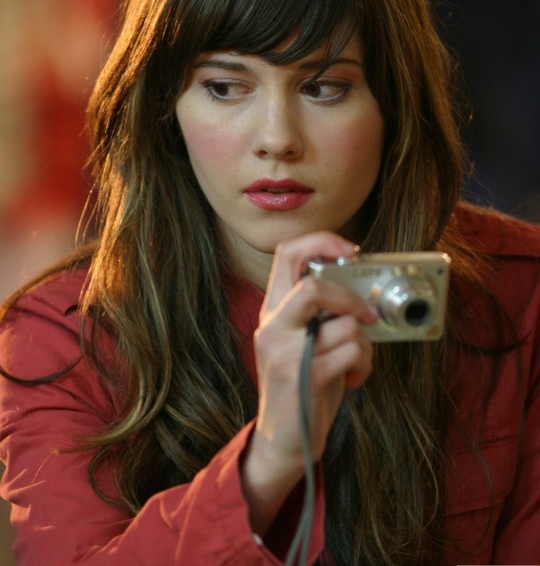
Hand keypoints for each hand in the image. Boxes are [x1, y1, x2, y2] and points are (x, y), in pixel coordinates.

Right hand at [241, 231, 377, 534]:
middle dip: (350, 297)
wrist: (282, 441)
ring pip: (343, 324)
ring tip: (357, 359)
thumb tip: (360, 291)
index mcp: (272, 310)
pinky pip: (351, 353)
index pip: (287, 254)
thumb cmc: (299, 385)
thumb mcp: (300, 341)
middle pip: (312, 286)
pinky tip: (354, 378)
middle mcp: (273, 326)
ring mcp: (287, 352)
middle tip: (365, 312)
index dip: (321, 242)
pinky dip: (363, 364)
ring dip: (364, 343)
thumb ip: (319, 314)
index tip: (350, 249)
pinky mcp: (305, 377)